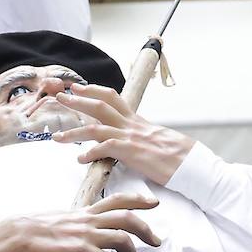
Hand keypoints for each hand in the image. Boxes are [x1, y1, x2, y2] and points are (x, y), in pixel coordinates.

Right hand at [0, 194, 160, 251]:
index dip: (137, 199)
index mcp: (83, 213)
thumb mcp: (60, 221)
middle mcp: (87, 220)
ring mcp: (83, 234)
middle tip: (156, 241)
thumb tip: (83, 234)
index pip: (116, 200)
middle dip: (146, 228)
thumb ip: (76, 225)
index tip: (153, 202)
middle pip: (126, 217)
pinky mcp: (76, 249)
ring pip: (121, 237)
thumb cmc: (32, 232)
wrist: (13, 238)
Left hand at [48, 83, 192, 184]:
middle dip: (77, 101)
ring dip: (74, 132)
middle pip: (100, 106)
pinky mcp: (133, 152)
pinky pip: (106, 148)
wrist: (193, 164)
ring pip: (96, 128)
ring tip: (57, 137)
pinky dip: (90, 153)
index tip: (78, 87)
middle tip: (60, 96)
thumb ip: (142, 138)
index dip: (93, 90)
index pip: (113, 98)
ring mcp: (132, 138)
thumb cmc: (179, 156)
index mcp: (138, 121)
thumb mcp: (158, 140)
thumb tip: (133, 140)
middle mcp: (132, 125)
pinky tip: (80, 159)